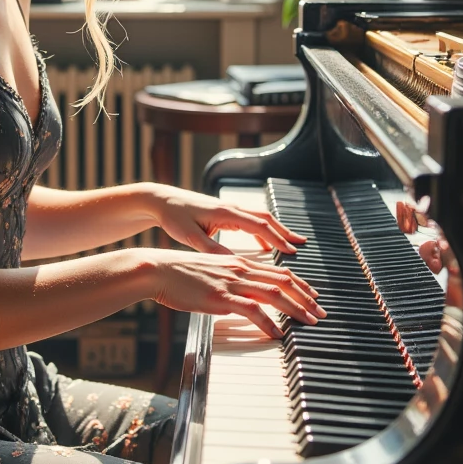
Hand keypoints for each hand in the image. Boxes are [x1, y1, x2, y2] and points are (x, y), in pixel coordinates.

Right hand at [139, 248, 324, 340]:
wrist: (157, 270)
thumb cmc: (180, 274)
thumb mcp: (211, 273)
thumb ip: (230, 282)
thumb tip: (241, 300)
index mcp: (239, 262)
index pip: (278, 271)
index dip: (300, 285)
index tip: (313, 297)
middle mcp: (240, 269)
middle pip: (283, 281)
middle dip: (306, 298)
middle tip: (320, 312)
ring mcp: (231, 282)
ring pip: (274, 293)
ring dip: (296, 309)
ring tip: (309, 322)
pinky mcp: (220, 297)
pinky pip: (252, 310)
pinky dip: (269, 322)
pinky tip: (277, 333)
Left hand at [146, 184, 306, 256]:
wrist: (161, 201)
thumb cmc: (174, 217)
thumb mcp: (191, 237)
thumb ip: (213, 249)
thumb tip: (234, 262)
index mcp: (226, 213)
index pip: (260, 225)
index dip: (277, 238)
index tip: (291, 251)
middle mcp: (231, 208)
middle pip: (266, 218)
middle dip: (285, 232)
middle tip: (301, 245)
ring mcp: (229, 209)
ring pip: (260, 217)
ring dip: (277, 230)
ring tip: (291, 244)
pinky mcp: (225, 213)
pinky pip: (251, 220)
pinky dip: (263, 231)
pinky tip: (265, 244)